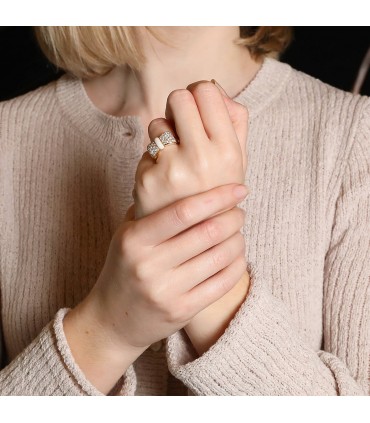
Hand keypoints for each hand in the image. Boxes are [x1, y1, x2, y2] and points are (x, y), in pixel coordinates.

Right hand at [63, 183, 247, 392]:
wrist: (113, 320)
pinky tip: (237, 256)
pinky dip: (237, 266)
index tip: (238, 189)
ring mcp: (166, 291)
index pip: (183, 212)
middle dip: (233, 217)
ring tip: (238, 233)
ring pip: (219, 257)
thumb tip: (186, 182)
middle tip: (239, 212)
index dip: (216, 197)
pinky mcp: (182, 311)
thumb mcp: (126, 235)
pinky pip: (222, 284)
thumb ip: (150, 210)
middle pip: (207, 232)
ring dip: (238, 240)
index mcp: (134, 239)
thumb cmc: (124, 269)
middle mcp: (148, 265)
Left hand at [133, 80, 247, 218]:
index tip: (198, 109)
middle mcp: (200, 159)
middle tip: (183, 128)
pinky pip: (145, 150)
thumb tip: (212, 86)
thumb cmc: (216, 194)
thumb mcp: (238, 160)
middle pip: (178, 98)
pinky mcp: (146, 181)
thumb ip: (234, 120)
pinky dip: (153, 161)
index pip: (205, 90)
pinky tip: (164, 181)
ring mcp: (170, 170)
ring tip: (176, 162)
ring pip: (157, 124)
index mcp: (228, 151)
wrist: (193, 240)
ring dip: (164, 137)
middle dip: (178, 109)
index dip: (199, 95)